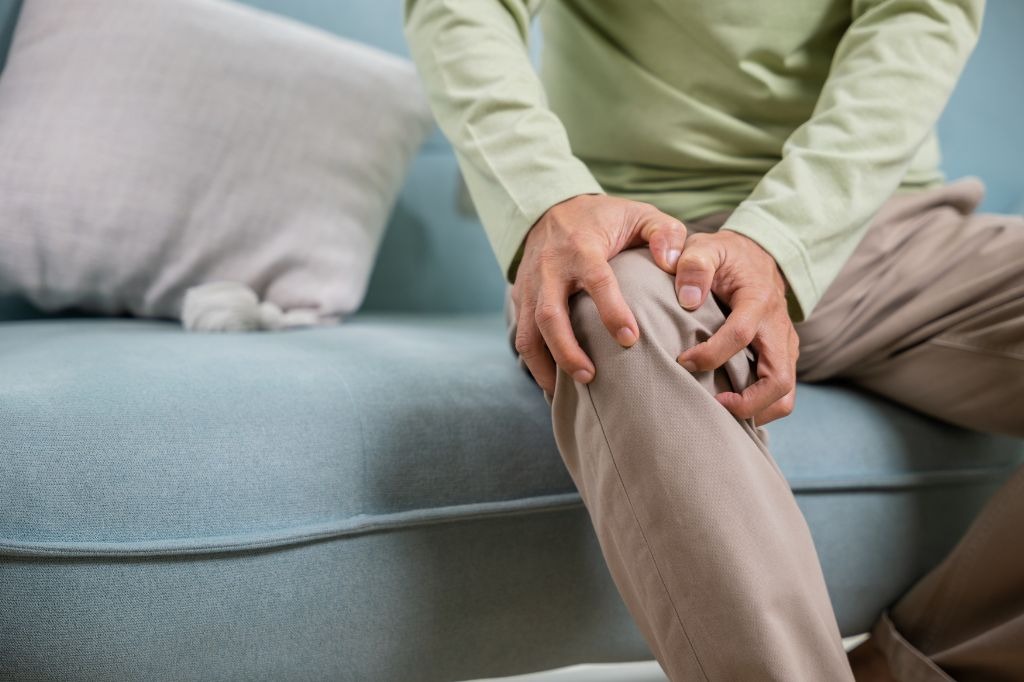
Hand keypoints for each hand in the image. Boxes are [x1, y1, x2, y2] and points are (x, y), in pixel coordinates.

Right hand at [512, 194, 687, 393]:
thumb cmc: (605, 218)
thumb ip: (666, 233)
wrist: (552, 208)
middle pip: (549, 316)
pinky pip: (521, 336)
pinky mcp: (520, 299)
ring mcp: (530, 286)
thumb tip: (673, 263)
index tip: (631, 340)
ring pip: (527, 333)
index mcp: (582, 247)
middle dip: (568, 351)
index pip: (597, 282)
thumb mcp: (640, 214)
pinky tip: (553, 385)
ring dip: (545, 366)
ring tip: (565, 393)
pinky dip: (534, 364)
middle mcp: (550, 268)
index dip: (613, 312)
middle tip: (591, 377)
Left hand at [674, 230, 797, 425]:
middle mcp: (779, 328)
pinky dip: (760, 405)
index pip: (739, 336)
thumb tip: (688, 300)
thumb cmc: (726, 255)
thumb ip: (694, 265)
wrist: (757, 255)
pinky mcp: (783, 356)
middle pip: (779, 380)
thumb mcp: (707, 247)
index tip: (682, 361)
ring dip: (757, 410)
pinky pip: (781, 390)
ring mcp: (785, 345)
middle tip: (713, 405)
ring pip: (786, 393)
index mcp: (759, 301)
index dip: (709, 354)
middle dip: (747, 403)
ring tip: (721, 412)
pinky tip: (729, 406)